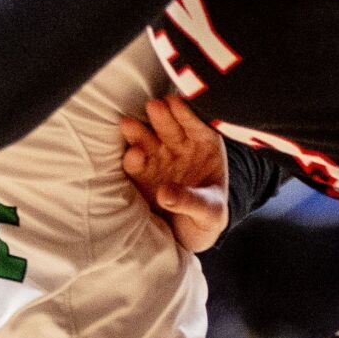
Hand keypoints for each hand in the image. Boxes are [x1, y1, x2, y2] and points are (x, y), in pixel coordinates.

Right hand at [119, 95, 229, 252]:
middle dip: (162, 117)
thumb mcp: (210, 212)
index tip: (177, 104)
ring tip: (128, 125)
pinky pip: (134, 163)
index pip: (197, 125)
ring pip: (147, 140)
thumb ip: (191, 200)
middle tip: (154, 107)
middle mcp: (179, 146)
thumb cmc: (207, 215)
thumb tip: (165, 194)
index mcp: (204, 146)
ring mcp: (158, 157)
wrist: (190, 233)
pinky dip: (132, 159)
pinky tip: (132, 154)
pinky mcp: (141, 173)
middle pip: (169, 128)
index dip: (188, 114)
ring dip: (138, 133)